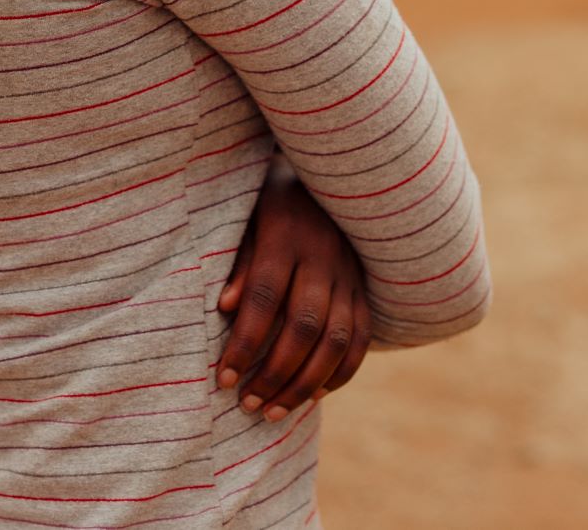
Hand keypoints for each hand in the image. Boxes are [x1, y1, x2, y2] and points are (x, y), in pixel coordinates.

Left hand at [214, 157, 370, 421]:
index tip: (222, 378)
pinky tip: (313, 395)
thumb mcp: (246, 218)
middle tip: (247, 403)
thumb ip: (239, 264)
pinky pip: (360, 339)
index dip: (244, 343)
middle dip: (274, 373)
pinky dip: (339, 373)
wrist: (326, 176)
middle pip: (303, 326)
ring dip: (304, 383)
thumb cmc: (270, 202)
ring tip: (273, 412)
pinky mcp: (364, 289)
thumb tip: (224, 308)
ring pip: (335, 340)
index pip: (265, 298)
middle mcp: (324, 258)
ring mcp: (350, 275)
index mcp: (287, 236)